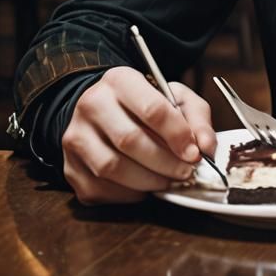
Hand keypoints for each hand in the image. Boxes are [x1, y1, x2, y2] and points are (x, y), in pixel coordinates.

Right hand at [62, 67, 216, 205]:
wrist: (102, 110)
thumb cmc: (144, 104)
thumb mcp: (175, 97)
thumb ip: (196, 118)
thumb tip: (206, 147)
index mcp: (120, 80)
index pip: (152, 108)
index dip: (177, 135)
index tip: (195, 153)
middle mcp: (92, 105)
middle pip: (130, 140)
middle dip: (165, 162)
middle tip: (186, 173)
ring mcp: (75, 137)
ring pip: (111, 168)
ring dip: (148, 181)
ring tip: (168, 181)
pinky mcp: (69, 167)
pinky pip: (98, 189)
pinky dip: (127, 194)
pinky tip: (143, 187)